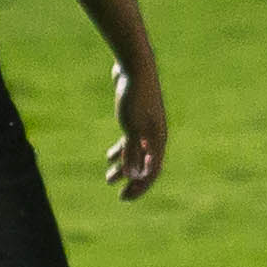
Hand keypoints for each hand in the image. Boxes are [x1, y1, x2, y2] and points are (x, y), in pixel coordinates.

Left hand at [105, 61, 165, 199]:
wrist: (135, 68)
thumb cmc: (135, 97)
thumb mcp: (131, 127)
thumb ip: (133, 151)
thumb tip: (134, 176)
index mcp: (158, 139)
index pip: (152, 171)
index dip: (140, 187)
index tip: (124, 197)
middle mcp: (155, 135)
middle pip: (145, 165)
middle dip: (132, 181)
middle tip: (118, 193)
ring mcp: (146, 126)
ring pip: (136, 153)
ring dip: (124, 167)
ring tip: (108, 179)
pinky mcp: (135, 117)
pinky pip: (130, 140)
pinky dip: (121, 150)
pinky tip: (109, 157)